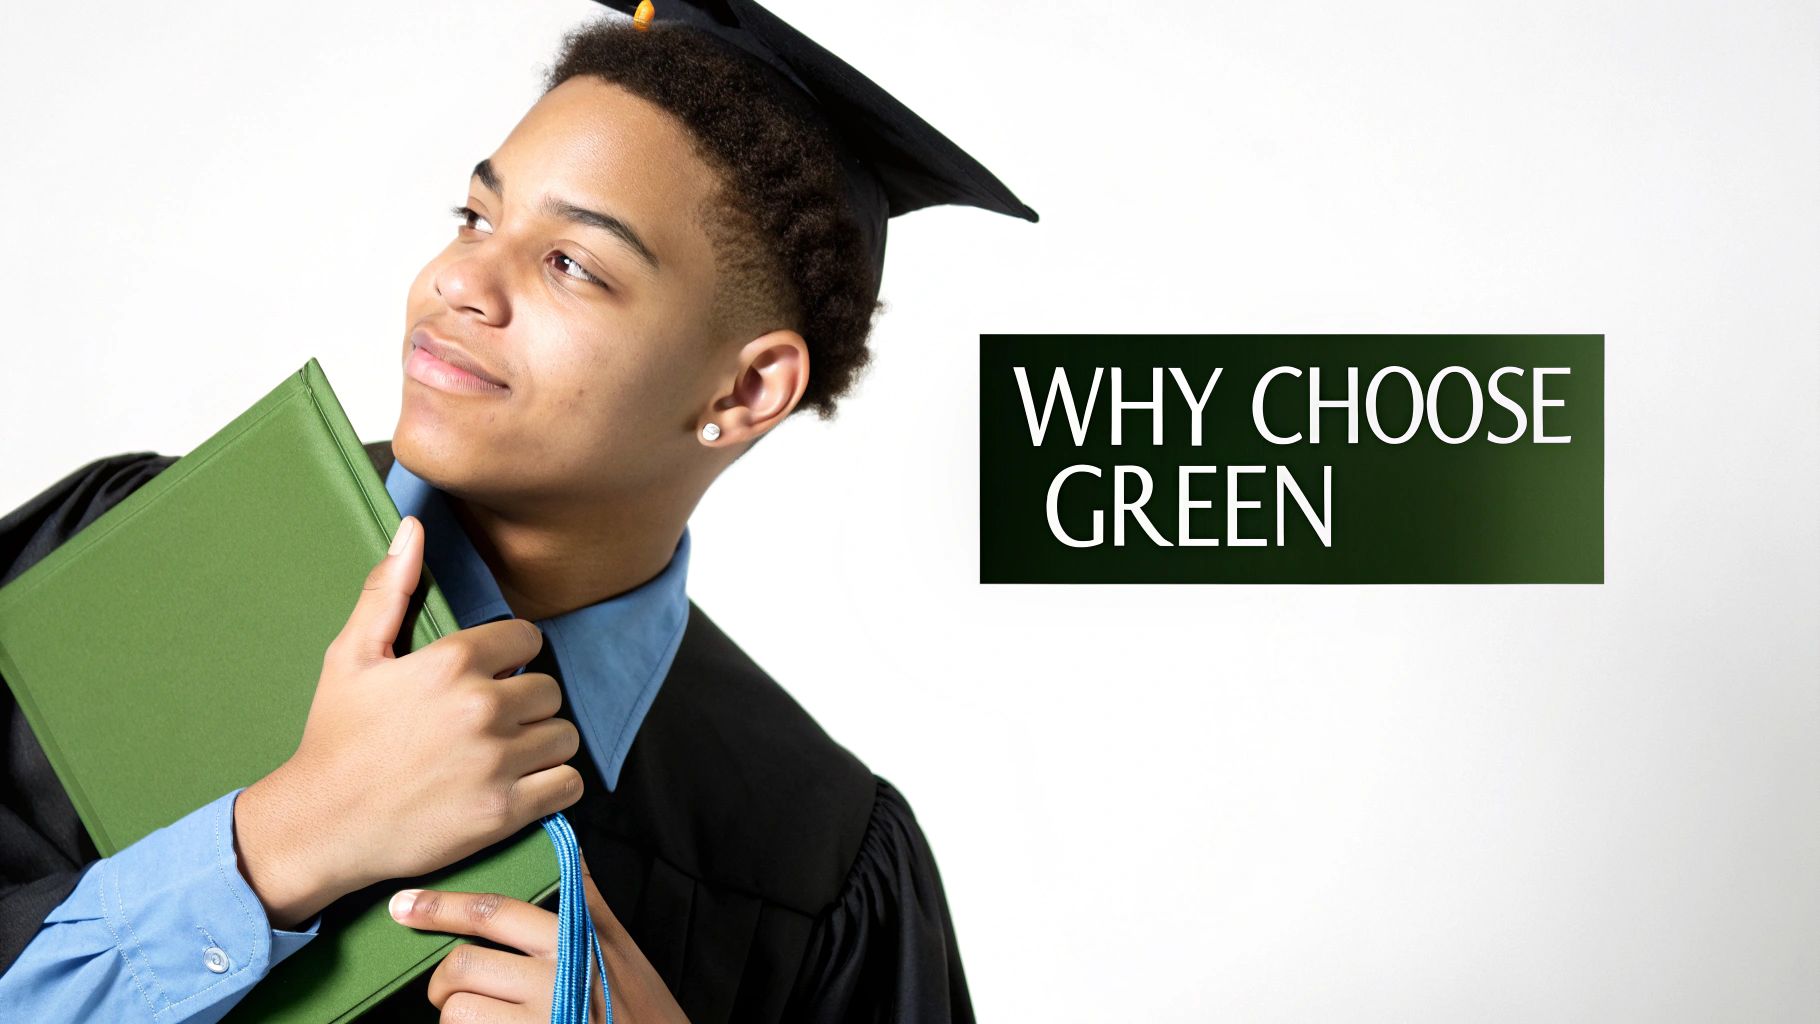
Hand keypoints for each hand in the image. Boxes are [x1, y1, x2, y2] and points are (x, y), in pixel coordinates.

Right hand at [235, 515, 585, 926]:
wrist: (320, 824)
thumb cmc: (336, 737)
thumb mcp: (351, 656)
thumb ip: (389, 589)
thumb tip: (413, 527)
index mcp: (451, 663)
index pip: (527, 638)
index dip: (512, 656)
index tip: (492, 676)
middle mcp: (481, 707)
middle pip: (548, 688)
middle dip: (526, 702)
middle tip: (493, 722)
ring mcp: (496, 761)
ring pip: (563, 735)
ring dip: (543, 743)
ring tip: (508, 753)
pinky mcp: (504, 810)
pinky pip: (568, 784)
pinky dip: (555, 785)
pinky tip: (525, 784)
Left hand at [390, 850, 689, 1022]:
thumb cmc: (637, 1004)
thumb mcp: (618, 945)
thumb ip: (584, 898)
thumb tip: (563, 843)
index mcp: (575, 940)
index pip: (496, 912)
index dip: (444, 907)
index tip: (405, 906)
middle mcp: (558, 977)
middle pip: (464, 964)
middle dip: (444, 981)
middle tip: (448, 990)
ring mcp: (543, 1018)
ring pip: (459, 1011)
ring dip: (458, 1018)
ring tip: (480, 1019)